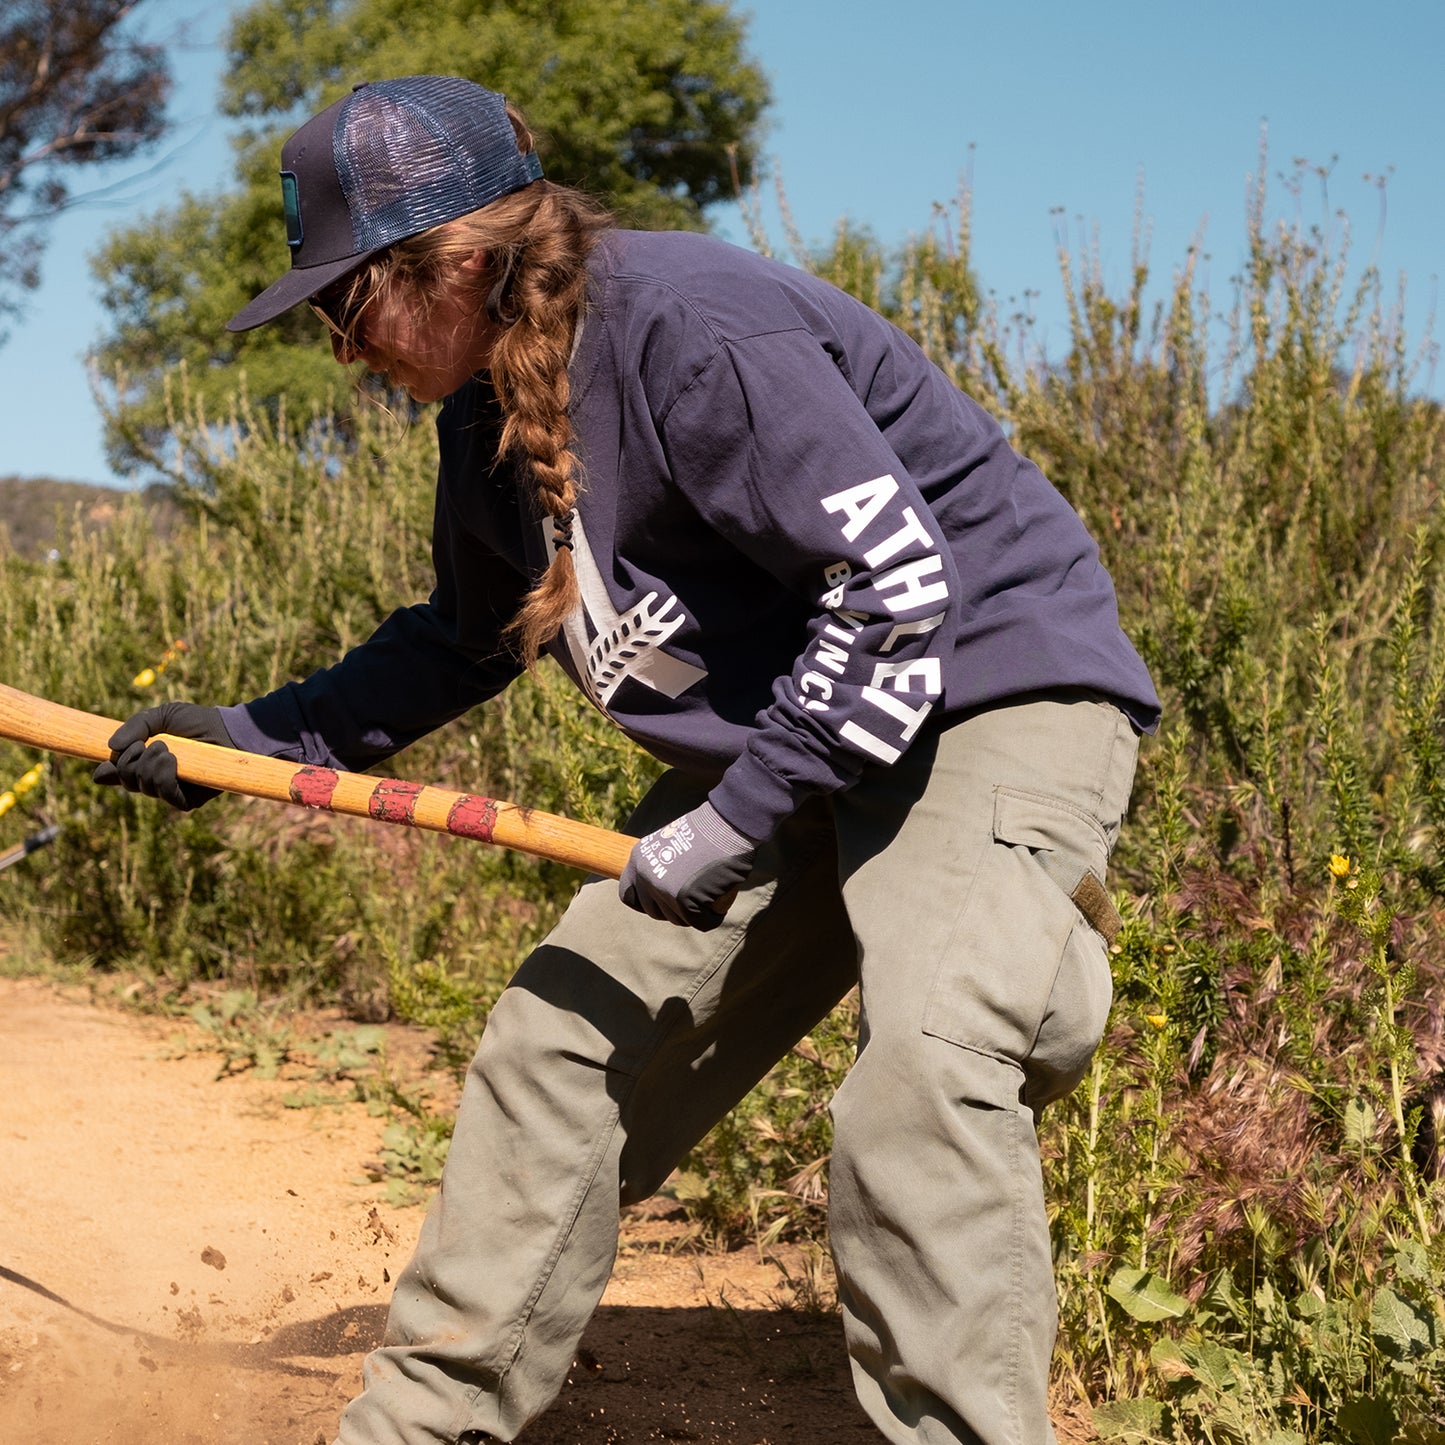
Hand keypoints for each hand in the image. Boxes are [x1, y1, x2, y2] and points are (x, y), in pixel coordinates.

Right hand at [92, 702, 234, 811]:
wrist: (226, 729)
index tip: (108, 762)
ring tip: (166, 748)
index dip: (108, 771)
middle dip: (130, 761)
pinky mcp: (188, 799)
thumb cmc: (196, 722)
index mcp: (143, 760)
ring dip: (149, 765)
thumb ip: (135, 726)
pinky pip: (166, 795)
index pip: (116, 774)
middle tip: (150, 744)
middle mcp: (154, 778)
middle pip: (127, 780)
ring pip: (144, 787)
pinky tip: (171, 760)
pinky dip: (162, 777)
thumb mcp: (161, 716)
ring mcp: (171, 790)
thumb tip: (111, 747)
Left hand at [619, 802, 755, 930]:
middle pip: (655, 913)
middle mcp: (645, 876)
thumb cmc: (707, 832)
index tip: (664, 901)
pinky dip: (712, 917)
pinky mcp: (685, 901)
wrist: (726, 825)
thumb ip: (661, 867)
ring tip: (709, 894)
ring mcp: (663, 890)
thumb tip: (662, 894)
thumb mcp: (670, 844)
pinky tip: (719, 904)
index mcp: (638, 860)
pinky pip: (700, 922)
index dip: (647, 903)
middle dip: (676, 910)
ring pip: (678, 919)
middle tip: (695, 897)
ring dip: (695, 913)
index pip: (628, 896)